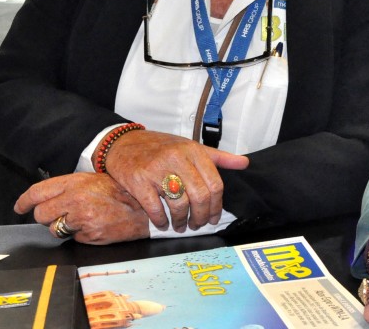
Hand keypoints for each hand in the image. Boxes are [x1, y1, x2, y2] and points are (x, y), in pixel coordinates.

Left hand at [14, 172, 149, 243]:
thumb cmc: (122, 193)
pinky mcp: (88, 235)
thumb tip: (48, 197)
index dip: (24, 201)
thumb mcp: (95, 180)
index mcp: (76, 182)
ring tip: (83, 219)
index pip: (38, 192)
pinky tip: (94, 226)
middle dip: (46, 217)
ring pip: (55, 229)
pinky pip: (73, 238)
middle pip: (41, 214)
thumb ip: (71, 187)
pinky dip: (80, 234)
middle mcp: (75, 199)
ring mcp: (81, 218)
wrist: (144, 209)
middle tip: (60, 215)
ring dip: (63, 227)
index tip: (19, 206)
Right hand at [102, 129, 249, 232]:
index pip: (215, 184)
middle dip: (201, 217)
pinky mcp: (138, 181)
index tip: (214, 218)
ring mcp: (157, 170)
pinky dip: (161, 221)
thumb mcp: (191, 147)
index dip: (217, 206)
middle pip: (200, 196)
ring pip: (179, 203)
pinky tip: (163, 223)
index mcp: (193, 151)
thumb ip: (219, 158)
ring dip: (182, 221)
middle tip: (197, 225)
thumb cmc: (160, 147)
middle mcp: (177, 158)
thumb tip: (244, 163)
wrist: (124, 143)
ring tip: (181, 225)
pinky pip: (155, 208)